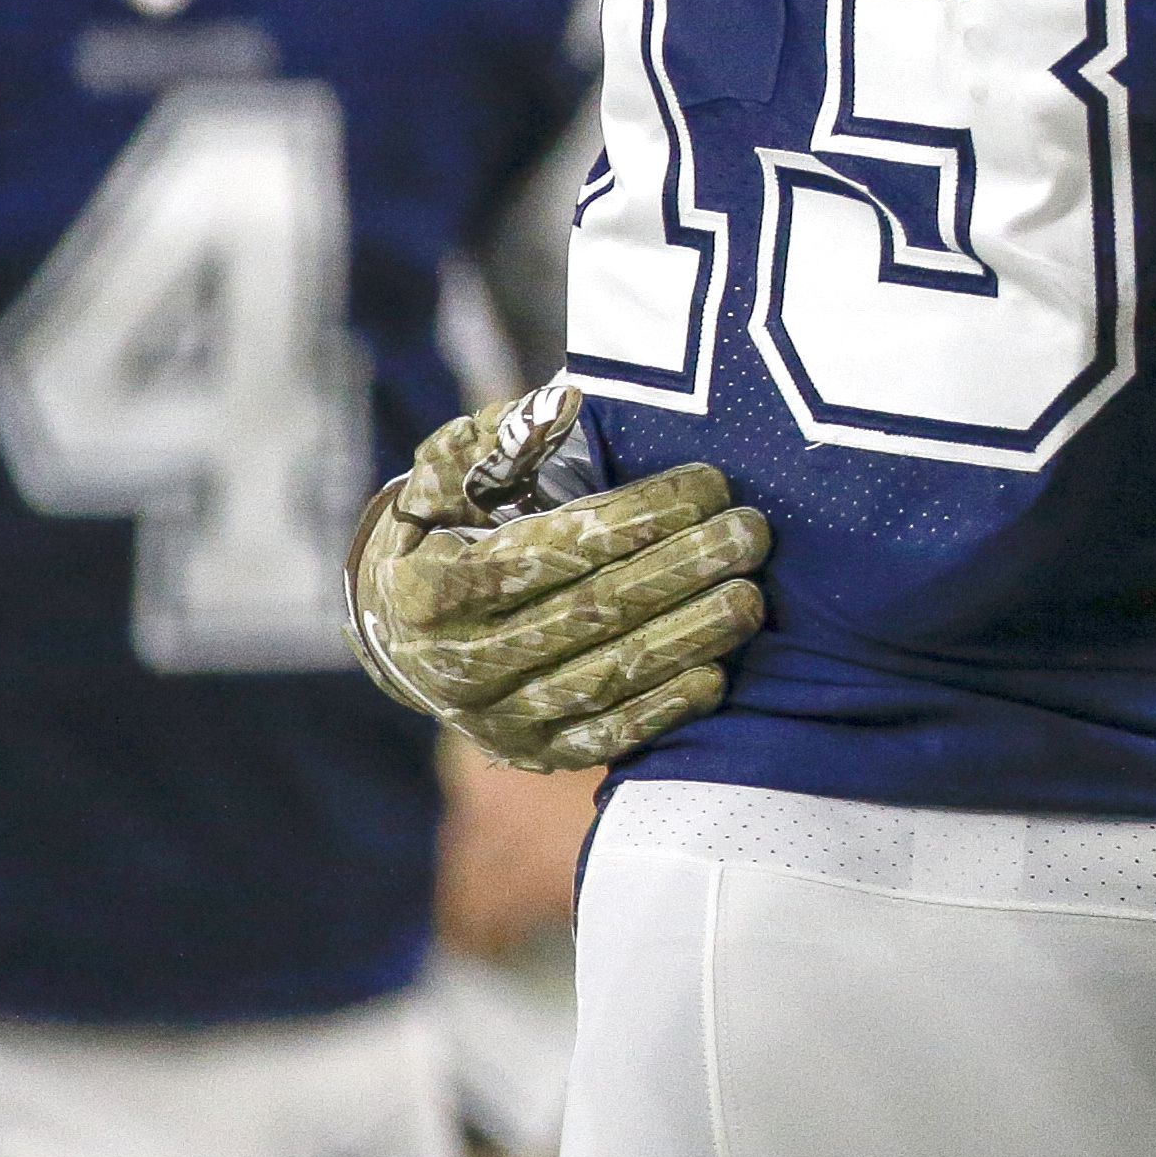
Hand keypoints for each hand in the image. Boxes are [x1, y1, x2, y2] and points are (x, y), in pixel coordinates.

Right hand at [345, 374, 766, 772]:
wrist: (402, 635)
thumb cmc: (447, 530)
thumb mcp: (450, 474)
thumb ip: (503, 439)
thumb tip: (566, 402)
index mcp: (433, 589)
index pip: (548, 551)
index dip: (633, 518)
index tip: (708, 484)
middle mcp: (458, 663)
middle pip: (588, 614)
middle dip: (680, 570)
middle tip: (751, 533)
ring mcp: (495, 718)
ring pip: (605, 677)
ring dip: (688, 637)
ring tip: (752, 597)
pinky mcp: (532, 753)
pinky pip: (606, 736)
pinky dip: (664, 708)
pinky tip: (718, 674)